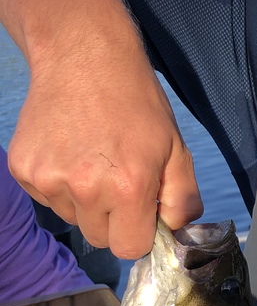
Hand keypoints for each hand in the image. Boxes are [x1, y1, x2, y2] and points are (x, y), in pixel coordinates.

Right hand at [8, 39, 202, 258]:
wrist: (83, 56)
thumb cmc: (136, 102)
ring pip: (73, 218)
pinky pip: (47, 198)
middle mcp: (84, 188)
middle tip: (118, 179)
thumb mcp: (176, 147)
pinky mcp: (24, 170)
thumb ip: (183, 197)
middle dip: (114, 219)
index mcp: (127, 187)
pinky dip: (60, 184)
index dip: (139, 232)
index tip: (141, 211)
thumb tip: (176, 231)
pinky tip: (71, 150)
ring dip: (85, 201)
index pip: (129, 248)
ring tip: (94, 158)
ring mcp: (48, 179)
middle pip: (99, 238)